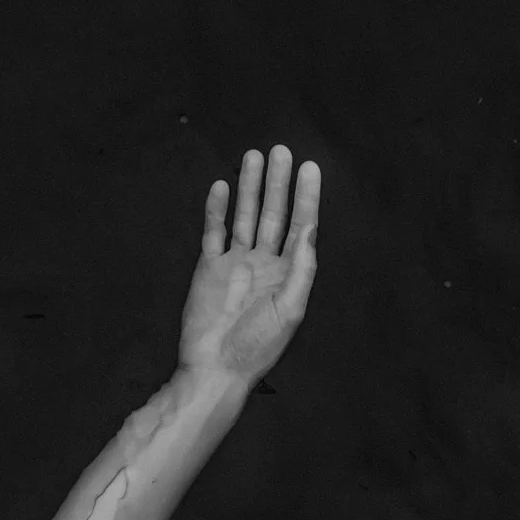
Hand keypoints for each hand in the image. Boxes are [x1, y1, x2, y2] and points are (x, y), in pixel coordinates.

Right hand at [178, 145, 320, 382]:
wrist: (214, 368)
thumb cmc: (256, 348)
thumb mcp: (289, 310)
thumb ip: (301, 269)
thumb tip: (310, 229)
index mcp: (289, 275)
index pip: (301, 227)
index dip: (306, 197)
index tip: (309, 168)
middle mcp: (264, 264)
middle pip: (273, 214)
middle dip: (278, 183)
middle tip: (282, 151)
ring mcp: (236, 264)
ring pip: (245, 216)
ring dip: (251, 187)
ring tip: (254, 156)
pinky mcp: (209, 268)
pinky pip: (214, 231)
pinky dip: (217, 209)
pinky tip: (223, 187)